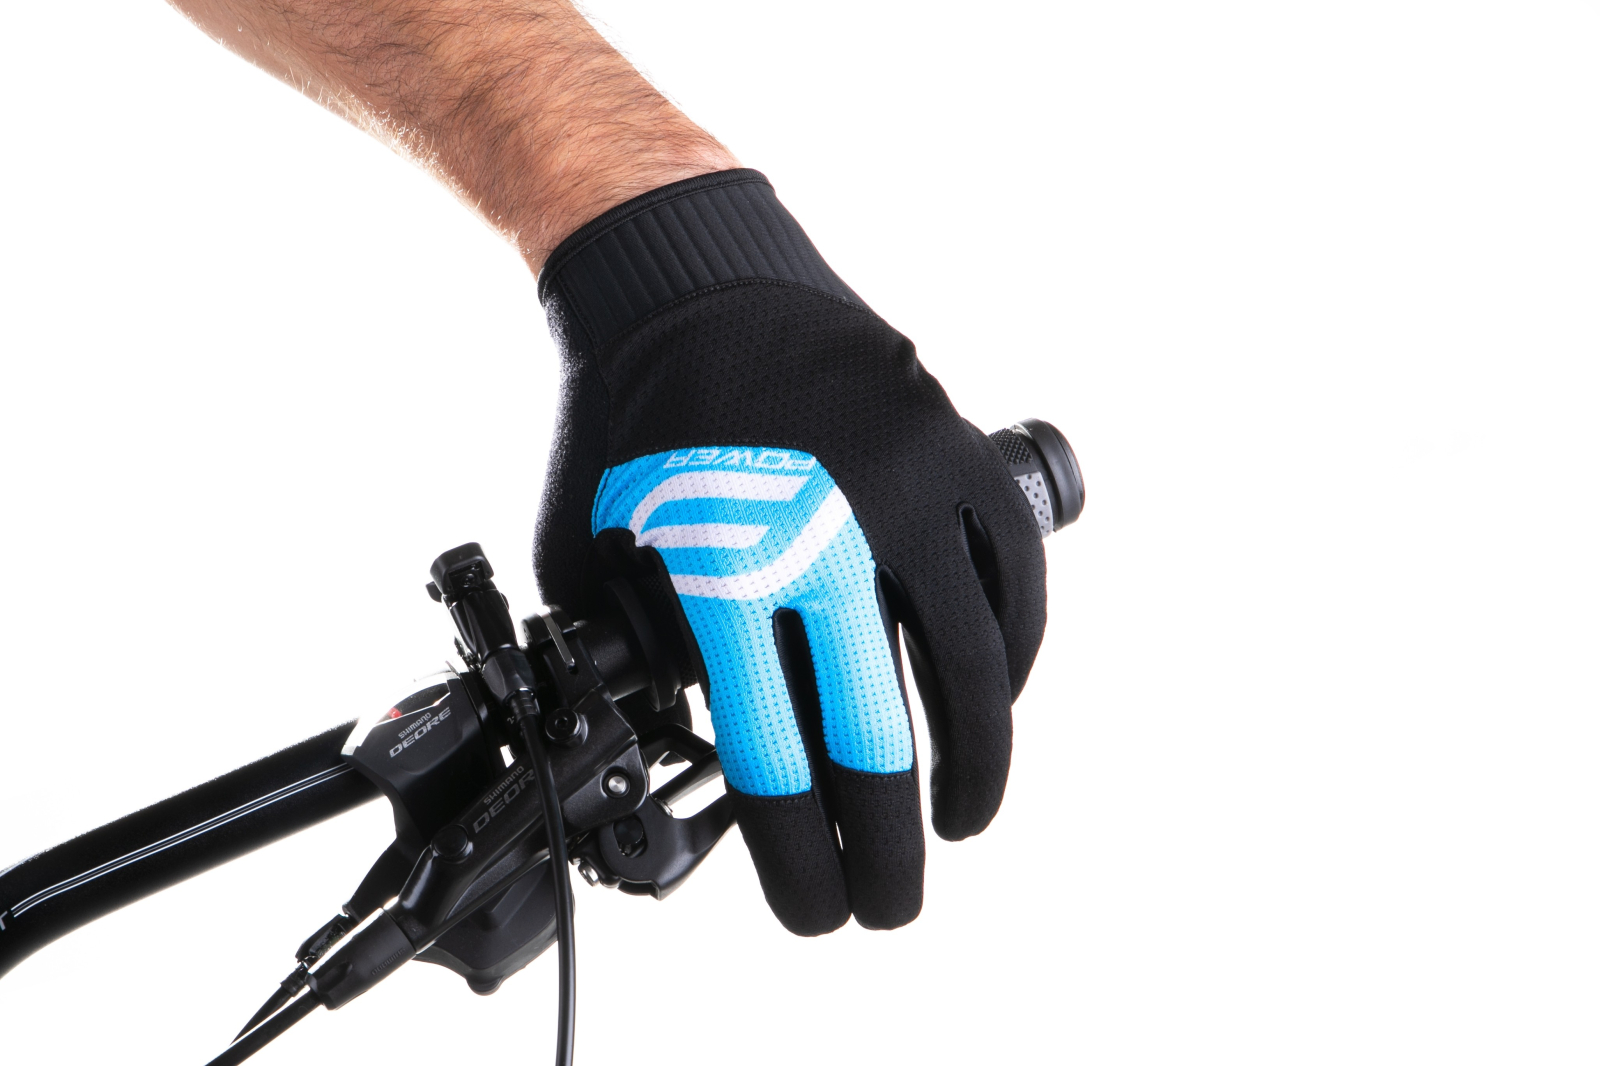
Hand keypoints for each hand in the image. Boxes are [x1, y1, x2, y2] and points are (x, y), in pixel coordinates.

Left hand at [535, 170, 1047, 934]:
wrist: (687, 278)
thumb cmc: (628, 429)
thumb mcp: (589, 555)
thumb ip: (633, 659)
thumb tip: (701, 745)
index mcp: (725, 572)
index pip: (778, 760)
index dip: (803, 858)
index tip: (818, 908)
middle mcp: (830, 537)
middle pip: (882, 739)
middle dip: (889, 851)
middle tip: (890, 905)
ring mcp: (911, 491)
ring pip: (973, 673)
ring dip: (975, 767)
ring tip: (961, 818)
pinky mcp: (960, 453)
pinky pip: (1012, 585)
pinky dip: (1014, 657)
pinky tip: (996, 698)